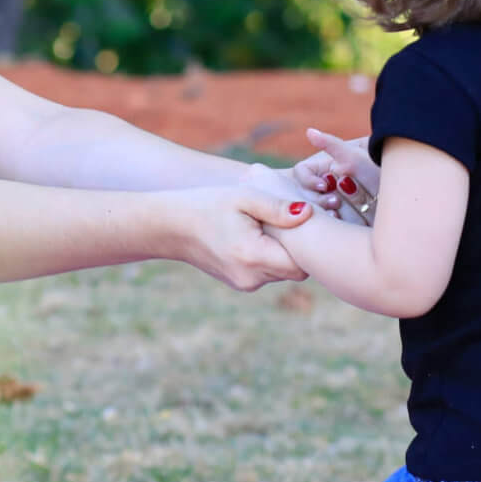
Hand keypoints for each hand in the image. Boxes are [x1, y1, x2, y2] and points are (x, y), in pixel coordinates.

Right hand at [183, 183, 310, 290]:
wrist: (170, 227)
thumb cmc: (206, 205)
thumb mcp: (243, 197)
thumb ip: (277, 207)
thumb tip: (309, 213)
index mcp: (253, 256)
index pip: (303, 263)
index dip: (310, 243)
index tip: (307, 222)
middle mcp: (252, 278)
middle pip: (297, 269)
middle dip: (299, 248)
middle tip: (292, 220)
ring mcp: (245, 284)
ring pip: (283, 272)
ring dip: (284, 252)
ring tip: (272, 225)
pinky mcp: (241, 283)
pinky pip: (268, 272)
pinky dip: (270, 256)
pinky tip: (259, 235)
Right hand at [291, 128, 378, 220]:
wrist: (402, 194)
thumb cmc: (378, 171)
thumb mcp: (355, 157)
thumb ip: (330, 144)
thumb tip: (309, 131)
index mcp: (324, 169)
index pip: (302, 173)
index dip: (308, 180)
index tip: (322, 185)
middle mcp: (325, 186)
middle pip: (306, 193)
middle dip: (318, 199)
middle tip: (335, 202)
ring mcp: (332, 204)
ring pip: (316, 210)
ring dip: (324, 212)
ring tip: (338, 214)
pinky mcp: (340, 221)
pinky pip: (328, 224)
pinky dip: (333, 223)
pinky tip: (343, 224)